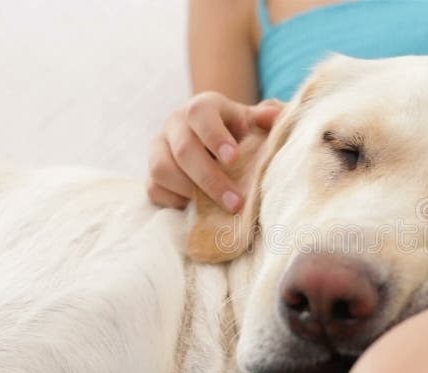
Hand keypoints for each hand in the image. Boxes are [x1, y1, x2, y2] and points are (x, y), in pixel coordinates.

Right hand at [147, 92, 282, 210]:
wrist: (218, 150)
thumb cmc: (242, 136)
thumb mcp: (255, 124)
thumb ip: (265, 120)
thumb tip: (276, 116)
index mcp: (202, 107)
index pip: (200, 114)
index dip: (215, 136)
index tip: (234, 158)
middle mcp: (175, 123)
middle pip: (183, 149)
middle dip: (210, 179)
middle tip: (235, 203)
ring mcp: (159, 148)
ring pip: (162, 169)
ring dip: (191, 193)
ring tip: (218, 210)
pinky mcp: (152, 174)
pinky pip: (154, 189)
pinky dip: (176, 202)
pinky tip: (199, 210)